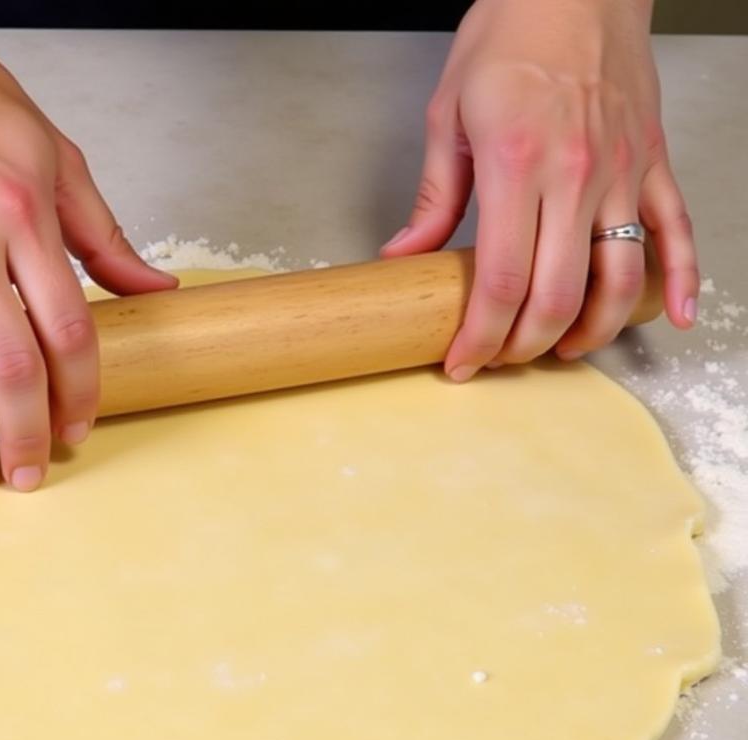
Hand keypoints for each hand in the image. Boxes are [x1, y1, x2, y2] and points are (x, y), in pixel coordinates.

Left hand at [381, 0, 696, 380]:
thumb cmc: (510, 32)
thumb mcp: (449, 112)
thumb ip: (433, 197)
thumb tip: (403, 258)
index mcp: (517, 164)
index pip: (500, 280)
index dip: (480, 335)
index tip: (463, 362)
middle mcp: (576, 175)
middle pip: (558, 294)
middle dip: (525, 344)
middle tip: (501, 359)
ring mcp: (623, 172)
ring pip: (617, 278)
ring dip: (591, 330)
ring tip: (563, 351)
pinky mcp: (654, 163)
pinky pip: (676, 231)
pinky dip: (680, 278)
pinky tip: (672, 317)